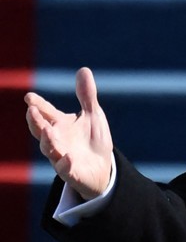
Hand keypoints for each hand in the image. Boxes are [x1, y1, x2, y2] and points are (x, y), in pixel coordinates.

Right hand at [25, 67, 113, 199]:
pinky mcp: (72, 172)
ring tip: (47, 130)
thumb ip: (86, 95)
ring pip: (50, 149)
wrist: (101, 166)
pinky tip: (68, 157)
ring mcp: (62, 156)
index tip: (29, 96)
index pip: (45, 113)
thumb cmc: (92, 139)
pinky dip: (65, 164)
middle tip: (31, 110)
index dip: (37, 104)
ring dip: (47, 140)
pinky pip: (66, 169)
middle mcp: (57, 140)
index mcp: (60, 125)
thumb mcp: (92, 114)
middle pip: (41, 130)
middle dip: (36, 121)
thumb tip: (83, 69)